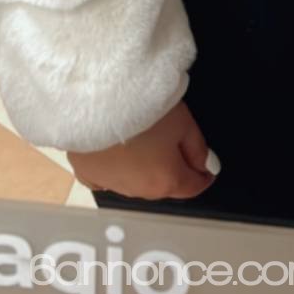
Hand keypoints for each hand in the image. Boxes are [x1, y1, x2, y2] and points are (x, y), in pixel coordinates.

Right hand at [67, 98, 219, 202]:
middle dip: (172, 170)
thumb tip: (207, 167)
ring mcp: (110, 185)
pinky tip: (114, 151)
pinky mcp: (87, 175)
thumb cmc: (144, 110)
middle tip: (174, 144)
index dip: (202, 176)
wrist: (96, 101)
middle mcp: (138, 191)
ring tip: (143, 141)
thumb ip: (198, 148)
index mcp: (166, 181)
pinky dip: (114, 168)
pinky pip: (106, 177)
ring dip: (143, 169)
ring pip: (135, 182)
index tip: (206, 168)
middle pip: (163, 185)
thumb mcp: (184, 122)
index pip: (192, 187)